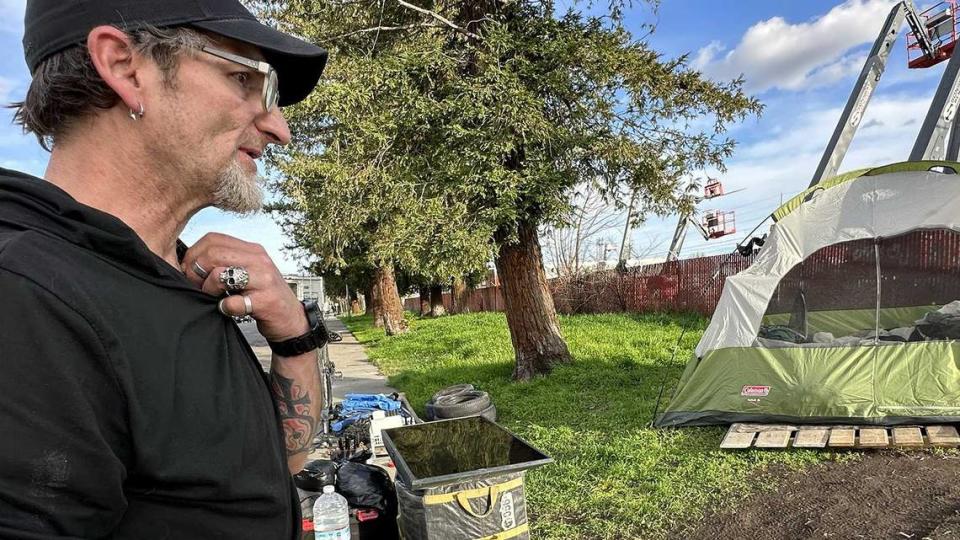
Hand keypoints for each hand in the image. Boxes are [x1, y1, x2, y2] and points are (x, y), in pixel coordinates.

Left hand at [180, 233, 308, 341]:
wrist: (291, 320)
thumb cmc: (262, 297)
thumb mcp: (249, 273)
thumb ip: (228, 263)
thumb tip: (191, 262)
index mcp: (253, 250)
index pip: (213, 238)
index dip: (194, 254)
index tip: (191, 272)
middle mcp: (260, 260)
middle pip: (213, 254)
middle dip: (196, 272)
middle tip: (197, 287)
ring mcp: (264, 280)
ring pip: (220, 275)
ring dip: (208, 289)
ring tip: (214, 298)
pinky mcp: (265, 301)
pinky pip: (232, 302)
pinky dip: (225, 308)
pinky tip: (230, 309)